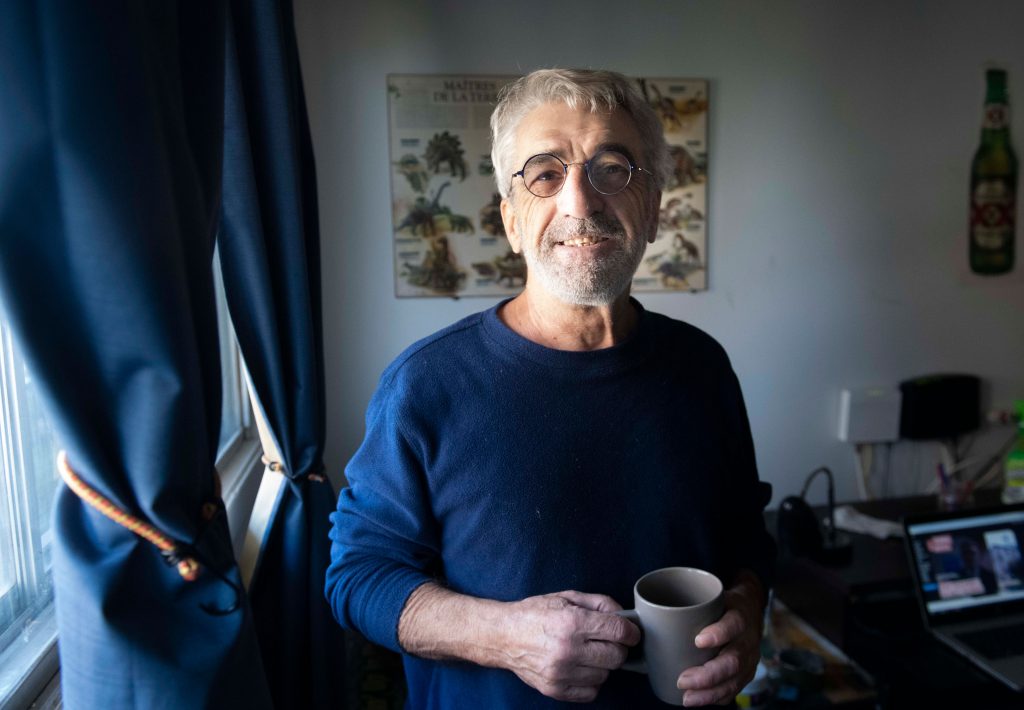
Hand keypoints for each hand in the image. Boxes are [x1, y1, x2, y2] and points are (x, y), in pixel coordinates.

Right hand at [499, 590, 640, 702]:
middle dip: (617, 647)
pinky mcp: (555, 689)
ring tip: (587, 653)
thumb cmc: (534, 614)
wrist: (502, 635)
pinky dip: (591, 681)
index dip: (630, 632)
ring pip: (605, 675)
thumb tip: (624, 615)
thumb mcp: (566, 597)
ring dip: (602, 665)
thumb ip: (598, 603)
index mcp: (572, 622)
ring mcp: (561, 673)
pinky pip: (591, 692)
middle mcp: (567, 650)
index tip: (630, 632)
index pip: (618, 632)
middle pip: (616, 657)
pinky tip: (580, 667)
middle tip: (606, 641)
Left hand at [676, 572, 764, 706]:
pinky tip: (699, 699)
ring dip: (710, 692)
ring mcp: (750, 659)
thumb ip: (685, 605)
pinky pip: (734, 690)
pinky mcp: (747, 673)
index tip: (697, 641)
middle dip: (708, 674)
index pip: (733, 624)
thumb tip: (637, 616)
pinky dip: (716, 697)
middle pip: (734, 660)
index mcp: (739, 615)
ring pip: (735, 680)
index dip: (718, 633)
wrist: (747, 611)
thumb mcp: (708, 597)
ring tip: (687, 697)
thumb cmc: (719, 606)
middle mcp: (747, 639)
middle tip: (682, 680)